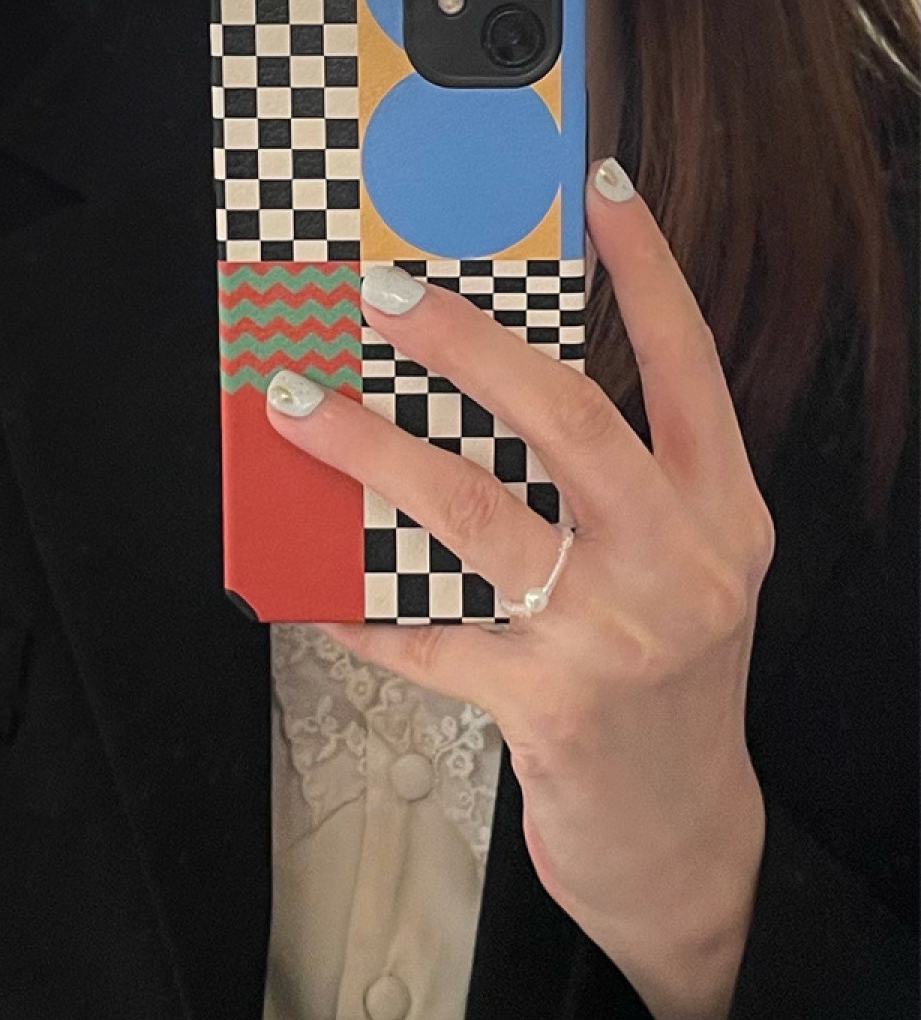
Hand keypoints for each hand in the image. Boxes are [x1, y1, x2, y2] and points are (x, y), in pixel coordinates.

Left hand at [264, 158, 771, 1019]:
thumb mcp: (673, 570)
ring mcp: (615, 635)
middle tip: (385, 294)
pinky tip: (305, 585)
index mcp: (720, 512)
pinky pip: (424, 640)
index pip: (691, 365)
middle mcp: (680, 561)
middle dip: (469, 343)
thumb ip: (608, 490)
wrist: (682, 832)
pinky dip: (358, 610)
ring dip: (370, 451)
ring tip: (299, 403)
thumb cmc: (667, 680)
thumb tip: (484, 400)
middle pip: (569, 416)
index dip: (649, 270)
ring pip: (473, 513)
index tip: (602, 187)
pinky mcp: (548, 704)